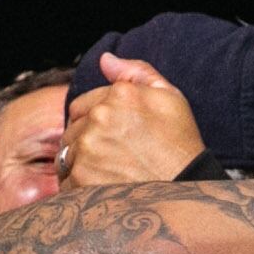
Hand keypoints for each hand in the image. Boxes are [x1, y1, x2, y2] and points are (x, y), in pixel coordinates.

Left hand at [61, 55, 204, 187]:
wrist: (186, 193)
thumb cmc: (180, 148)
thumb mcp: (170, 99)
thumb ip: (136, 72)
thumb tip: (105, 59)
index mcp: (119, 95)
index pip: (82, 105)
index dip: (95, 122)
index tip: (113, 139)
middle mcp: (100, 118)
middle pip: (72, 129)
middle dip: (86, 142)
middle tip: (114, 159)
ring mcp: (87, 150)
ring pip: (67, 155)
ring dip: (80, 164)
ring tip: (110, 176)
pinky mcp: (80, 180)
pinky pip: (67, 181)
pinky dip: (79, 187)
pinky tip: (103, 190)